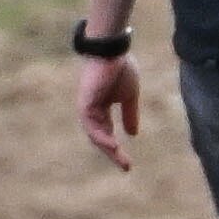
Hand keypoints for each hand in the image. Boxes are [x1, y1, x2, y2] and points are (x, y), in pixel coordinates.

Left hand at [74, 48, 140, 168]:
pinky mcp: (85, 105)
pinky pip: (92, 126)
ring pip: (96, 135)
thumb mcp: (130, 96)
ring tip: (121, 158)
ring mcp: (87, 109)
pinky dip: (102, 137)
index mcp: (101, 109)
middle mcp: (92, 112)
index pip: (108, 133)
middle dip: (113, 153)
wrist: (112, 52)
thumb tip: (133, 134)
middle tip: (126, 167)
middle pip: (100, 138)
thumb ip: (129, 114)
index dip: (117, 148)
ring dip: (108, 148)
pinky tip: (113, 144)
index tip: (129, 162)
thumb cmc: (121, 69)